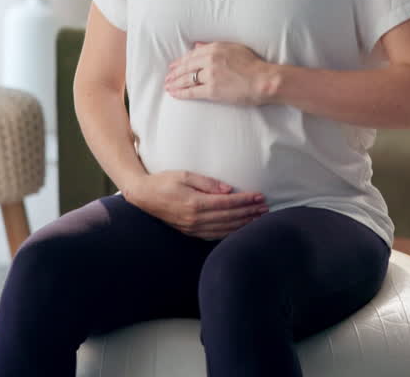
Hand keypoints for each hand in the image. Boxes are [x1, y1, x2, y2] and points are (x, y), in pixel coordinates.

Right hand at [124, 171, 268, 240]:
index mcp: (195, 203)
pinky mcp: (190, 232)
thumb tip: (229, 189)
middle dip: (249, 212)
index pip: (228, 203)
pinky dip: (230, 232)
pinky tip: (240, 228)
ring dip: (243, 224)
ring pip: (224, 229)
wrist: (143, 196)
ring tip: (258, 218)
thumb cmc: (164, 181)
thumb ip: (208, 182)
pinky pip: (215, 235)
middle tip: (265, 208)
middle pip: (229, 217)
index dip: (246, 200)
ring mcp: (193, 228)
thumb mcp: (185, 175)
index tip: (260, 196)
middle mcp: (195, 219)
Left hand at [164, 41, 275, 105]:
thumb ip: (214, 46)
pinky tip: (174, 94)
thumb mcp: (234, 48)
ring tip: (168, 86)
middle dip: (174, 73)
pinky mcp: (212, 90)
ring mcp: (210, 75)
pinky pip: (192, 91)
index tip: (173, 66)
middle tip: (167, 77)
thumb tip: (197, 46)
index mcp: (215, 48)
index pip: (192, 55)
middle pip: (186, 66)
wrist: (264, 80)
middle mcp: (210, 59)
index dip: (180, 61)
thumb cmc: (254, 65)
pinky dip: (181, 93)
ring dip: (175, 83)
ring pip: (187, 79)